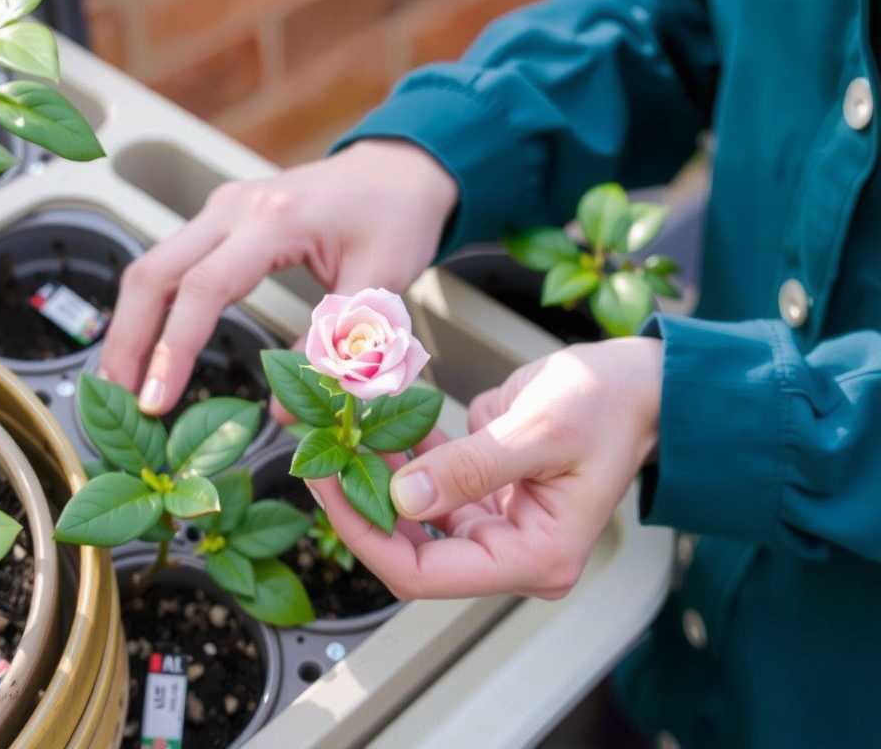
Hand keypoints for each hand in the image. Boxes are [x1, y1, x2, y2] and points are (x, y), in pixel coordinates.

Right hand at [100, 140, 457, 413]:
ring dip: (132, 325)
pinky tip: (150, 343)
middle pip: (153, 271)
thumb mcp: (380, 283)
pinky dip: (153, 306)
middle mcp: (237, 207)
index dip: (173, 349)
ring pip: (153, 264)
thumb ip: (333, 346)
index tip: (156, 401)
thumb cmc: (397, 219)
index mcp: (275, 219)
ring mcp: (225, 209)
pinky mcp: (224, 219)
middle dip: (128, 341)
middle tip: (117, 401)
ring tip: (123, 383)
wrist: (403, 171)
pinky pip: (172, 261)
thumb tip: (284, 410)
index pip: (203, 288)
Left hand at [308, 338, 662, 598]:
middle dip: (362, 503)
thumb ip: (472, 468)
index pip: (426, 574)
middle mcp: (511, 550)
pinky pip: (429, 481)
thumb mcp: (541, 431)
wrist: (635, 383)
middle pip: (412, 549)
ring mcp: (497, 523)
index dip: (367, 536)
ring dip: (375, 474)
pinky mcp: (486, 492)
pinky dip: (401, 453)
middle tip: (322, 455)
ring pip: (414, 515)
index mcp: (534, 557)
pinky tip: (375, 422)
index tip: (328, 487)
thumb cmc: (609, 406)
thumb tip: (403, 498)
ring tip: (338, 431)